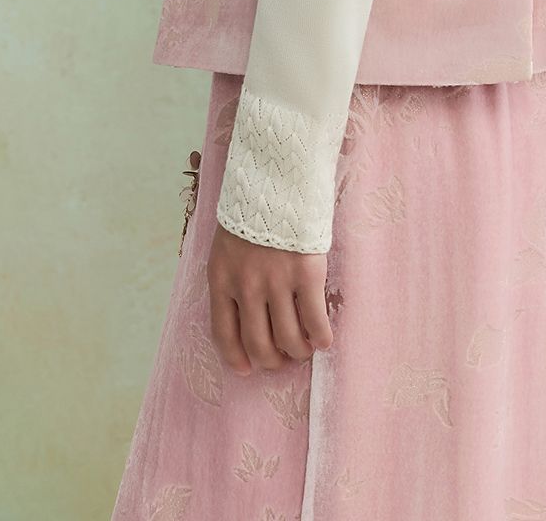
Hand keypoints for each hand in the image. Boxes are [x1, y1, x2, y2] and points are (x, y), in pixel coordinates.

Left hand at [207, 220, 334, 374]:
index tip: (247, 369)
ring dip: (298, 351)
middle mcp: (246, 287)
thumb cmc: (253, 207)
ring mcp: (276, 282)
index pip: (224, 333)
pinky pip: (314, 321)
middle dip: (272, 359)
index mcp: (221, 278)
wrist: (277, 176)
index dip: (236, 357)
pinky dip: (320, 336)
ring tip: (305, 348)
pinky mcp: (305, 275)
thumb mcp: (226, 242)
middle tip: (283, 358)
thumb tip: (243, 308)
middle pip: (258, 343)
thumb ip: (231, 275)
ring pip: (287, 339)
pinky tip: (323, 338)